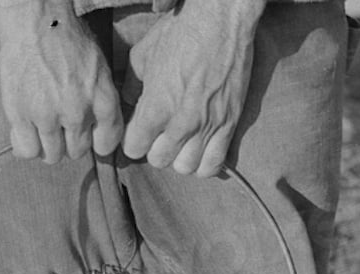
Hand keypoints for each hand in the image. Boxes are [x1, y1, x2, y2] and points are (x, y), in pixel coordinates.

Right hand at [0, 0, 123, 162]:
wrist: (36, 19)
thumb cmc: (67, 38)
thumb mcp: (99, 68)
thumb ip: (102, 101)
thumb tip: (99, 130)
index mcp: (102, 99)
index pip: (107, 143)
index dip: (97, 142)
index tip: (90, 137)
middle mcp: (77, 112)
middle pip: (77, 152)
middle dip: (70, 141)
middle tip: (61, 124)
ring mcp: (47, 115)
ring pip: (52, 155)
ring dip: (48, 145)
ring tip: (43, 127)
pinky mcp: (20, 114)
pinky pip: (27, 149)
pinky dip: (27, 146)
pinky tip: (27, 131)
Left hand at [122, 0, 265, 176]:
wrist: (222, 20)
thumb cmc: (181, 32)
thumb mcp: (144, 55)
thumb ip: (132, 85)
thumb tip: (130, 102)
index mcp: (156, 107)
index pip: (134, 148)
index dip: (134, 140)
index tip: (139, 131)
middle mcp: (180, 123)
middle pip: (159, 161)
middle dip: (156, 148)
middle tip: (160, 134)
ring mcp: (206, 127)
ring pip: (185, 168)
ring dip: (180, 157)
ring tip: (181, 143)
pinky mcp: (229, 125)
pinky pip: (213, 165)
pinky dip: (204, 163)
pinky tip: (201, 149)